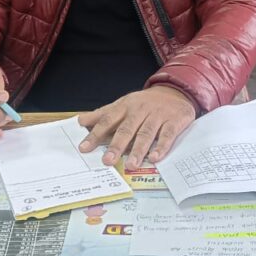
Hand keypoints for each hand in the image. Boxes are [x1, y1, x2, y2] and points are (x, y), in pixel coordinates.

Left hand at [78, 87, 195, 167]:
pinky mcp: (173, 121)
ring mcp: (157, 115)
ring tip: (130, 164)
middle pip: (127, 128)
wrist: (174, 91)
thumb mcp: (123, 104)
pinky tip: (154, 158)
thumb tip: (81, 121)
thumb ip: (102, 114)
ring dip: (138, 150)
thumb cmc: (144, 102)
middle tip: (108, 161)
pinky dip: (161, 147)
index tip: (85, 148)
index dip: (96, 134)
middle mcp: (140, 110)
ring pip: (146, 133)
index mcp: (125, 106)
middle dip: (117, 145)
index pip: (108, 120)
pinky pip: (167, 135)